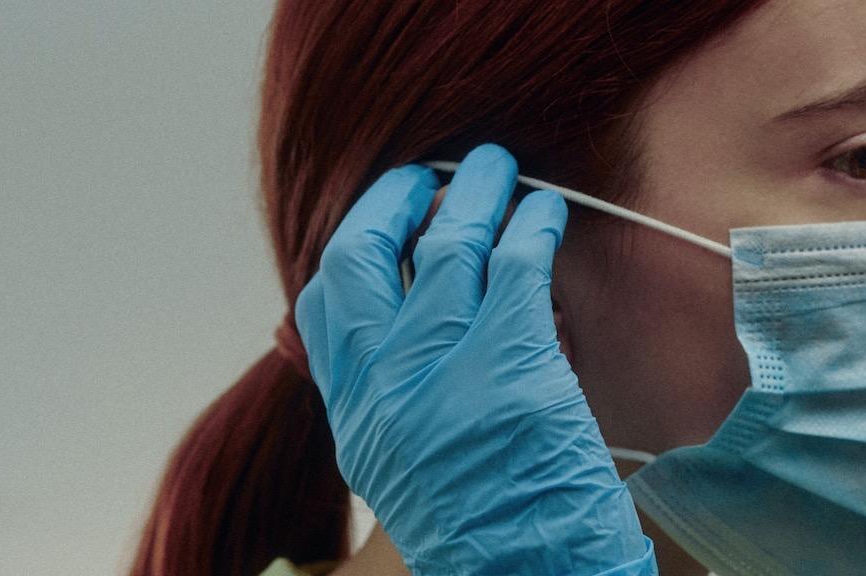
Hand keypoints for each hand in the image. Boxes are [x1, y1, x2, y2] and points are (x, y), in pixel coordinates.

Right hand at [296, 143, 656, 574]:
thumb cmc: (473, 523)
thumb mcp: (390, 464)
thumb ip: (367, 390)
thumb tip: (334, 328)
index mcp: (350, 406)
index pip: (321, 299)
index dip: (351, 243)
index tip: (381, 216)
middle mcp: (381, 379)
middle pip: (364, 254)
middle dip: (394, 198)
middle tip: (425, 174)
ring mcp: (441, 367)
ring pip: (448, 243)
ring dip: (475, 192)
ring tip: (496, 167)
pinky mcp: (512, 362)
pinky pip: (517, 262)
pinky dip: (532, 224)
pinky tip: (544, 213)